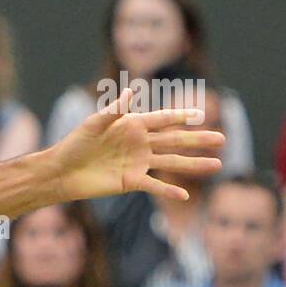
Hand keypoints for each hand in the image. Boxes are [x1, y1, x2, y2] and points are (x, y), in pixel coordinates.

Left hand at [50, 87, 223, 202]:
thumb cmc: (75, 144)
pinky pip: (154, 185)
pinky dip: (168, 191)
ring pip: (171, 162)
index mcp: (132, 125)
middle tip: (222, 139)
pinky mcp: (131, 181)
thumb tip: (130, 91)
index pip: (162, 119)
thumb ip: (114, 110)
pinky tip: (184, 195)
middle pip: (175, 140)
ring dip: (193, 164)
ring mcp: (138, 163)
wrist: (62, 171)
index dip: (181, 116)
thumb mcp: (94, 124)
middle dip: (198, 140)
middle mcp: (140, 143)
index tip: (201, 113)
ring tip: (217, 164)